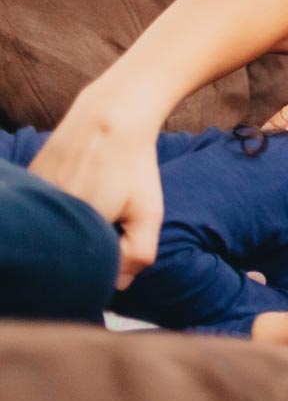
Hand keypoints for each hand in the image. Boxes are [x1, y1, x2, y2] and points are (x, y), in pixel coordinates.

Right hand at [27, 93, 162, 288]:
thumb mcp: (149, 212)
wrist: (109, 116)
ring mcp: (32, 196)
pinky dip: (57, 207)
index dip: (104, 260)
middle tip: (110, 207)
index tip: (117, 234)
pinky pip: (41, 208)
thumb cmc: (134, 166)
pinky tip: (79, 184)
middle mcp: (45, 216)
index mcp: (73, 229)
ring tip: (96, 192)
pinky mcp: (26, 181)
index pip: (84, 269)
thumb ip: (138, 254)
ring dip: (71, 223)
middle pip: (65, 249)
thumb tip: (119, 284)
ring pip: (52, 228)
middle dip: (87, 242)